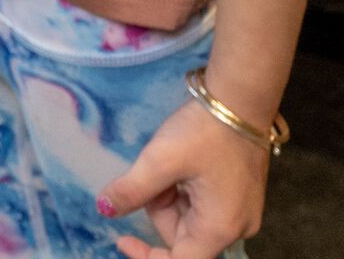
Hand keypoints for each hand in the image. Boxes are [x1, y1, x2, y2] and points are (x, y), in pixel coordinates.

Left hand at [99, 97, 269, 258]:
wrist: (240, 99)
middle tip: (156, 175)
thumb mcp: (161, 159)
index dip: (148, 256)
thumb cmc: (205, 131)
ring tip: (171, 164)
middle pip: (183, 238)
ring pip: (189, 220)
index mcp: (220, 227)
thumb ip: (131, 190)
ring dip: (169, 198)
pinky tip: (183, 166)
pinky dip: (183, 191)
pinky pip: (201, 206)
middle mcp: (236, 227)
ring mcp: (239, 212)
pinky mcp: (238, 197)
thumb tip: (103, 209)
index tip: (121, 240)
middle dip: (159, 209)